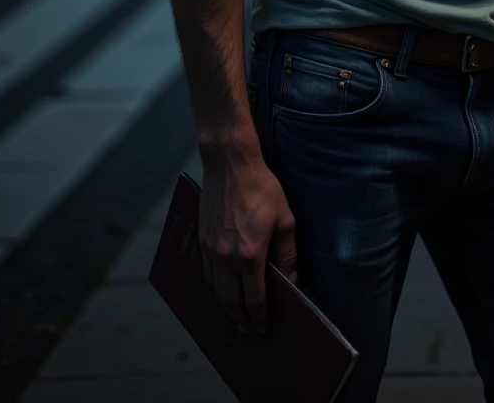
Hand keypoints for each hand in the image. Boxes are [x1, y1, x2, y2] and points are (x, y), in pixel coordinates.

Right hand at [198, 148, 297, 333]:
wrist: (229, 164)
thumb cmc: (261, 188)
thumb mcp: (285, 219)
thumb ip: (288, 254)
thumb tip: (292, 280)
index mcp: (250, 254)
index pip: (254, 298)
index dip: (260, 317)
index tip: (264, 327)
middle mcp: (227, 257)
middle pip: (231, 301)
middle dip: (241, 319)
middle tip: (248, 330)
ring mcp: (211, 249)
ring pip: (216, 290)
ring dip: (226, 306)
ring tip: (236, 315)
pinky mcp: (202, 239)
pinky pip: (207, 273)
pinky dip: (215, 287)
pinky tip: (222, 289)